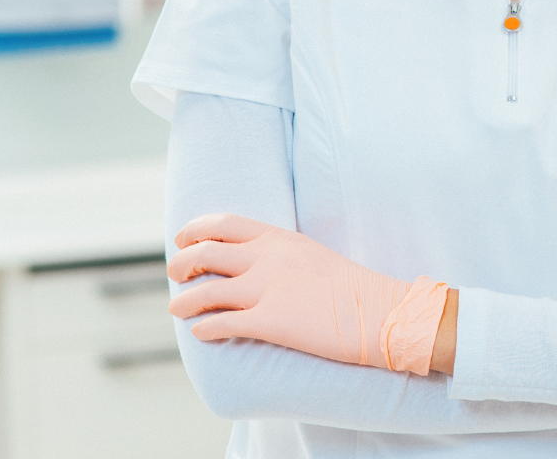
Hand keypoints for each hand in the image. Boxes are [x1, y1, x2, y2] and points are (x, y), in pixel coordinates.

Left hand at [167, 213, 444, 371]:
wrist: (380, 311)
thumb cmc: (351, 288)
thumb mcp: (310, 254)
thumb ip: (279, 254)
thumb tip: (252, 264)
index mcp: (278, 238)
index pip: (222, 223)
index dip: (195, 230)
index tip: (183, 240)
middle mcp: (266, 259)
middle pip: (204, 253)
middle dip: (181, 264)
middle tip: (176, 274)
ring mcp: (266, 290)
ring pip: (204, 292)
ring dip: (183, 301)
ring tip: (177, 308)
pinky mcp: (269, 322)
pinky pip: (221, 324)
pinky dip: (204, 328)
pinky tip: (202, 333)